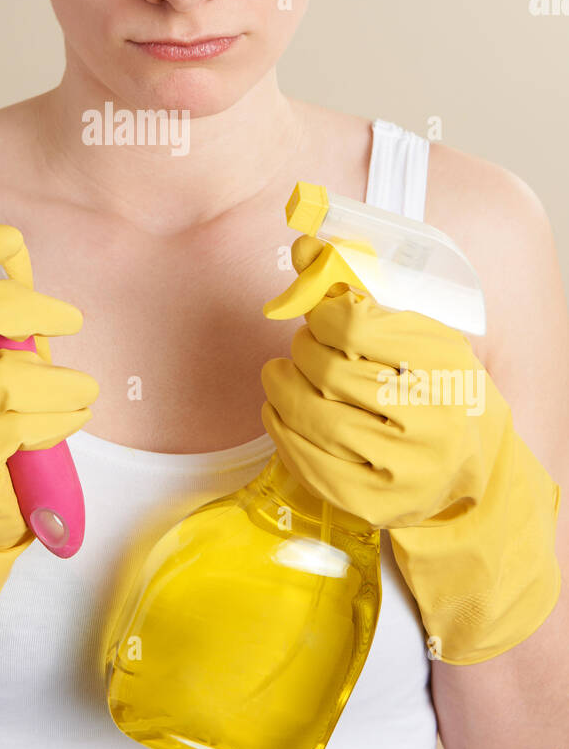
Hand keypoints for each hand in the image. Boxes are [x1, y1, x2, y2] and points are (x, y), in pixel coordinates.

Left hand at [260, 235, 560, 662]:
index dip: (323, 315)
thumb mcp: (412, 331)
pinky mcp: (372, 503)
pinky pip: (305, 462)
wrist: (467, 465)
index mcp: (442, 365)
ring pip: (311, 415)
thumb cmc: (433, 386)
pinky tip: (280, 411)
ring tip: (281, 374)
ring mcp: (402, 470)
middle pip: (328, 371)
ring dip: (282, 386)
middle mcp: (429, 420)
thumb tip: (302, 245)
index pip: (354, 328)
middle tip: (302, 347)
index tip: (322, 317)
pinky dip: (280, 428)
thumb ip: (354, 286)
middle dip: (302, 351)